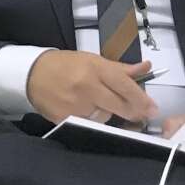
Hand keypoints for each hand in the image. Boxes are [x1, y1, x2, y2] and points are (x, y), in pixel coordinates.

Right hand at [26, 51, 158, 124]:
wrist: (32, 74)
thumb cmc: (66, 65)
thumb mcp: (93, 60)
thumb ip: (120, 68)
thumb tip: (146, 67)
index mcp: (95, 68)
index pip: (124, 85)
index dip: (141, 99)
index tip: (152, 108)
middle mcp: (86, 86)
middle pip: (118, 105)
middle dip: (133, 112)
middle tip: (141, 115)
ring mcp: (75, 104)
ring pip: (104, 117)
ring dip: (108, 114)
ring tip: (98, 104)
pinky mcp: (65, 118)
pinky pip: (88, 124)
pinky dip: (92, 120)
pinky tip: (86, 111)